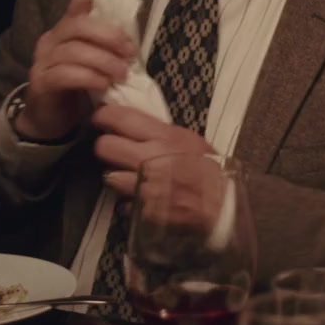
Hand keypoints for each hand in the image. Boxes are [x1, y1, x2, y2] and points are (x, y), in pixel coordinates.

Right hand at [21, 0, 135, 140]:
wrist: (50, 120)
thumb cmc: (78, 88)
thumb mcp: (95, 63)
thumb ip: (106, 47)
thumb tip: (133, 35)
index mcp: (65, 31)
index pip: (76, 5)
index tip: (119, 4)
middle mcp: (51, 41)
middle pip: (77, 26)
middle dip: (108, 36)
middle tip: (129, 52)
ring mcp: (42, 61)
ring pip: (73, 51)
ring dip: (103, 61)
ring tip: (121, 74)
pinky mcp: (41, 83)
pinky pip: (64, 74)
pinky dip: (88, 77)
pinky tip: (103, 84)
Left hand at [92, 104, 214, 195]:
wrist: (222, 204)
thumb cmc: (209, 169)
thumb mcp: (188, 139)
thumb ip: (159, 132)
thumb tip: (132, 124)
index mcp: (163, 136)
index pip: (119, 118)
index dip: (104, 116)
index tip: (102, 118)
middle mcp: (148, 159)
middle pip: (104, 146)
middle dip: (106, 147)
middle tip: (115, 148)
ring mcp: (143, 186)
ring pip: (109, 176)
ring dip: (117, 175)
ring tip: (133, 175)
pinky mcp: (141, 208)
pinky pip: (123, 200)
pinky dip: (129, 198)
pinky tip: (142, 194)